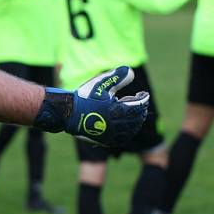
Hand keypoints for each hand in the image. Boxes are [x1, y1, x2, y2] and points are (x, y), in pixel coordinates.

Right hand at [33, 66, 148, 147]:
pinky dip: (129, 131)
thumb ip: (118, 77)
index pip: (139, 105)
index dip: (144, 98)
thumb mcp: (101, 83)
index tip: (144, 94)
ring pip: (132, 129)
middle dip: (141, 109)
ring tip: (135, 113)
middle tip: (139, 102)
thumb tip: (132, 72)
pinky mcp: (106, 140)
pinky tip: (127, 126)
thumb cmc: (85, 96)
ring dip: (136, 121)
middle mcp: (116, 124)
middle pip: (137, 118)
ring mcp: (112, 134)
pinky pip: (123, 138)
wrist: (69, 113)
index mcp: (117, 110)